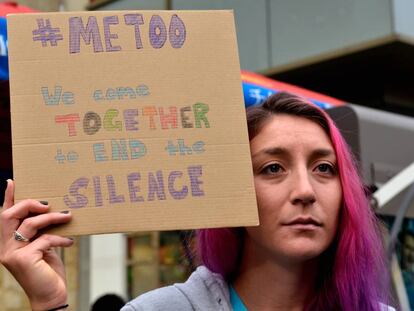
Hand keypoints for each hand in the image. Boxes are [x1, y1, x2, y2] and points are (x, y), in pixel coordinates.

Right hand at [0, 180, 72, 310]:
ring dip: (53, 218)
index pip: (5, 216)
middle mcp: (4, 247)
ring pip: (31, 224)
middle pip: (10, 215)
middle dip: (30, 204)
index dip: (8, 198)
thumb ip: (41, 232)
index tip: (12, 181)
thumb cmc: (48, 270)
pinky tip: (70, 242)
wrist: (50, 296)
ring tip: (69, 216)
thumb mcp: (44, 246)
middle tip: (49, 203)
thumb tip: (52, 211)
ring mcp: (11, 254)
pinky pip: (45, 239)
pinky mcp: (23, 259)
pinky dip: (60, 238)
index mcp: (8, 241)